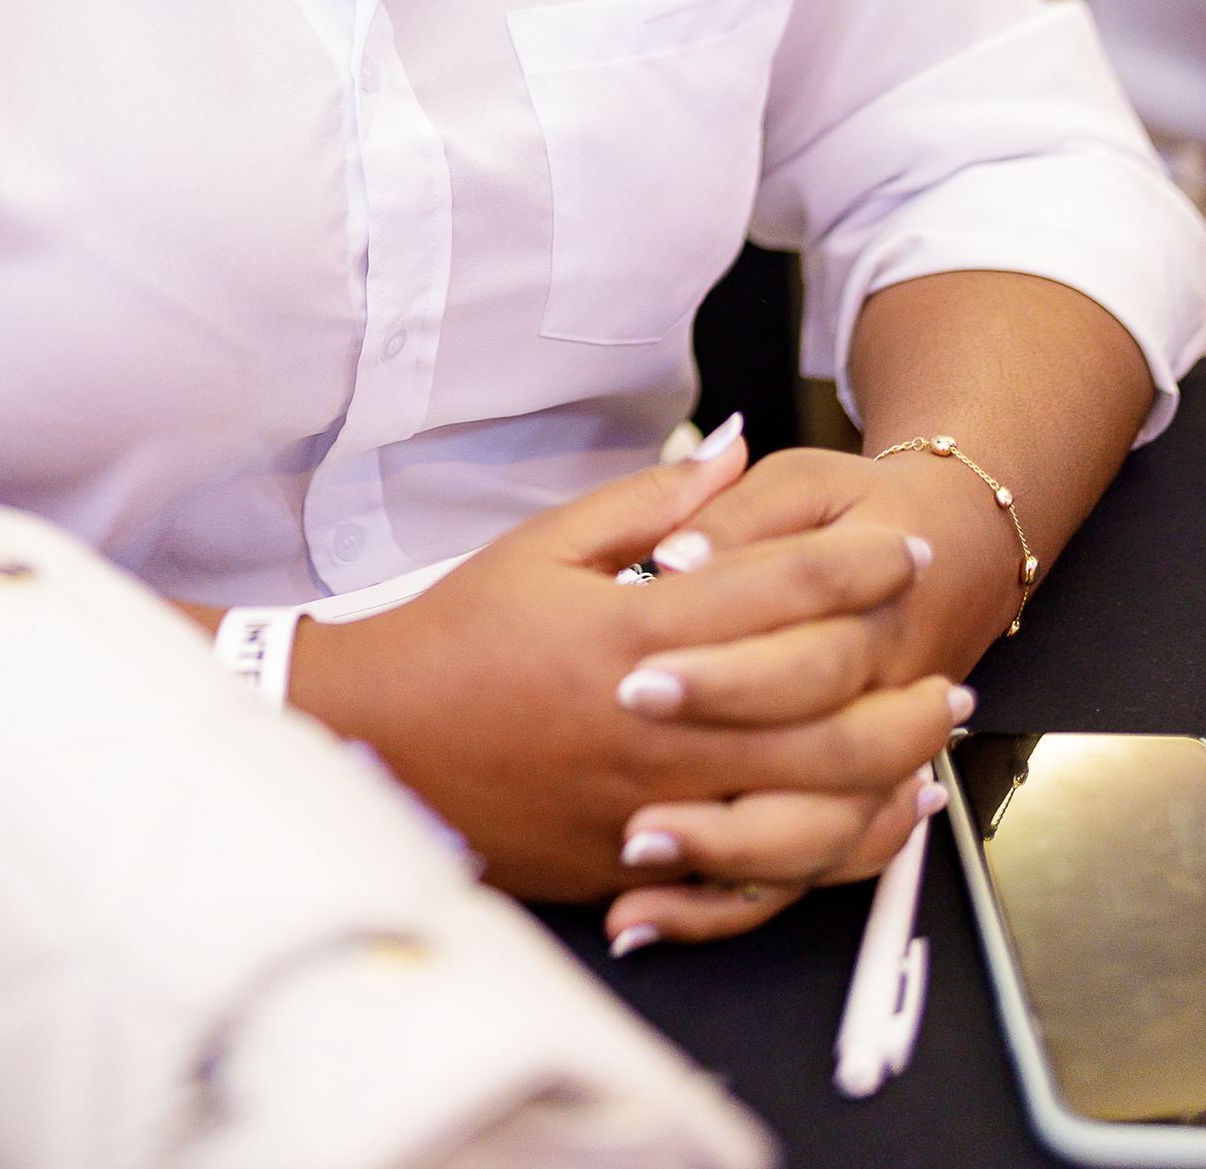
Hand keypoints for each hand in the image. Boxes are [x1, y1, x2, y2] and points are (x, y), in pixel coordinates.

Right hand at [288, 441, 960, 925]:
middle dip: (899, 686)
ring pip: (806, 803)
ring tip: (925, 742)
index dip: (853, 566)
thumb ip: (647, 502)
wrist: (377, 744)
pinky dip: (829, 850)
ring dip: (885, 771)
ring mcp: (649, 806)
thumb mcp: (542, 545)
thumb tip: (728, 449)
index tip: (903, 549)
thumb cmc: (455, 638)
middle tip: (946, 665)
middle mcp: (652, 725)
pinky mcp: (638, 866)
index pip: (774, 593)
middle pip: (818, 711)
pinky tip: (866, 820)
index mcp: (629, 633)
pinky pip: (760, 873)